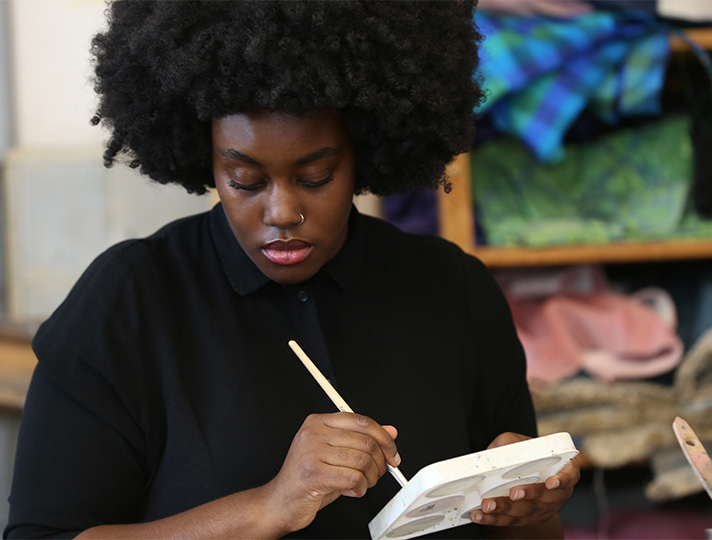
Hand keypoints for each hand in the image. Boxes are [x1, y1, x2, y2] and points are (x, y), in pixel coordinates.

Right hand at [264, 412, 399, 534]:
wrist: (280, 501)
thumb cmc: (308, 478)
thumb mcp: (337, 454)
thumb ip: (361, 440)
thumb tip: (390, 431)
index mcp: (319, 421)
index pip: (361, 421)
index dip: (383, 438)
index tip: (392, 453)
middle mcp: (314, 433)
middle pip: (365, 441)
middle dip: (379, 462)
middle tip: (377, 473)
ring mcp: (312, 452)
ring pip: (362, 461)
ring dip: (370, 478)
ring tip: (361, 483)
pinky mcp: (314, 473)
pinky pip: (354, 477)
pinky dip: (360, 488)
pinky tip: (351, 490)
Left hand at [469, 432, 579, 528]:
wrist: (517, 473)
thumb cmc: (521, 454)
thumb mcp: (517, 443)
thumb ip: (510, 444)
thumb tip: (499, 451)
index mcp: (561, 469)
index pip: (570, 475)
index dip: (563, 480)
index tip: (551, 482)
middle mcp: (556, 492)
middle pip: (545, 498)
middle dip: (528, 496)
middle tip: (513, 493)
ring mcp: (543, 509)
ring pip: (526, 512)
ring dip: (506, 510)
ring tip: (488, 505)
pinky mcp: (527, 520)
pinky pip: (510, 521)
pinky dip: (493, 519)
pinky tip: (479, 515)